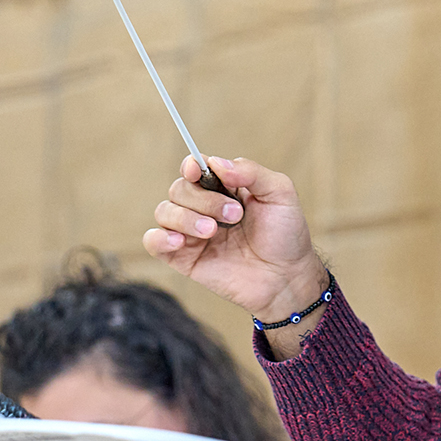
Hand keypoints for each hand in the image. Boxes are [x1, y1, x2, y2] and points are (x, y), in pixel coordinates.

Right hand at [143, 155, 329, 325]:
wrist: (287, 278)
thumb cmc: (286, 235)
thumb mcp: (280, 194)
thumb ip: (251, 172)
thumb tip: (216, 162)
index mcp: (224, 187)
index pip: (194, 167)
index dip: (191, 166)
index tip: (197, 170)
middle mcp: (203, 207)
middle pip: (179, 189)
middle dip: (204, 200)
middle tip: (234, 216)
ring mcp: (192, 232)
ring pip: (164, 211)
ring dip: (185, 218)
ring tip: (213, 231)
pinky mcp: (184, 258)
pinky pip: (153, 242)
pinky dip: (158, 237)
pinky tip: (178, 241)